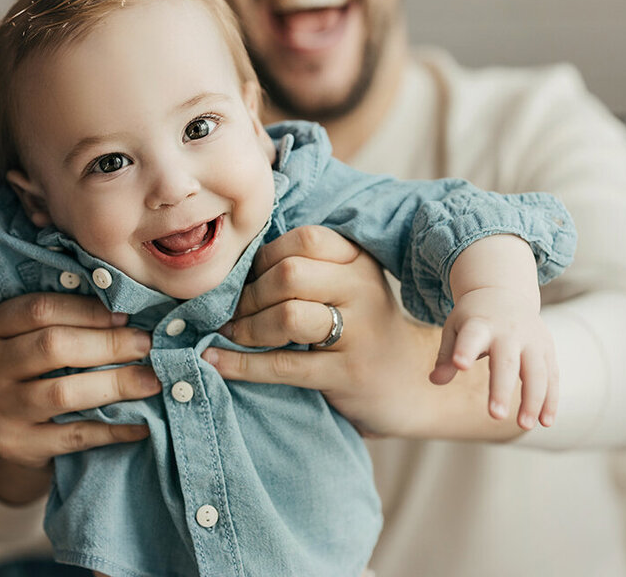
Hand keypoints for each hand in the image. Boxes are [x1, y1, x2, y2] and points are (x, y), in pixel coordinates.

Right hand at [0, 293, 159, 502]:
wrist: (17, 432)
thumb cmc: (37, 371)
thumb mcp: (35, 338)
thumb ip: (68, 321)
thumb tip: (131, 306)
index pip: (39, 310)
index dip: (87, 310)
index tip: (126, 315)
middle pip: (51, 346)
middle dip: (107, 344)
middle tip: (146, 345)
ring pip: (62, 392)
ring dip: (115, 384)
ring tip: (151, 381)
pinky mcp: (16, 444)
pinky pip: (73, 435)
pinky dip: (112, 428)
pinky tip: (141, 424)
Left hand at [204, 226, 425, 436]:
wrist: (409, 385)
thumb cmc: (361, 329)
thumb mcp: (346, 288)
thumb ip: (306, 269)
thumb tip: (232, 267)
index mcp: (359, 260)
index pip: (304, 240)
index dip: (264, 257)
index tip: (244, 278)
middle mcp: (363, 290)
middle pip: (290, 274)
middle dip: (248, 294)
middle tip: (230, 311)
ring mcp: (360, 333)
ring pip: (286, 317)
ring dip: (246, 327)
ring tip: (230, 334)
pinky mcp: (348, 375)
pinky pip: (283, 366)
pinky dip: (240, 364)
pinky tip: (215, 360)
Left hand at [430, 287, 558, 429]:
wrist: (504, 292)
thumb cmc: (473, 318)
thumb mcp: (455, 328)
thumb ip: (446, 354)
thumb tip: (435, 380)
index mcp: (480, 324)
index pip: (472, 337)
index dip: (465, 350)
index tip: (459, 364)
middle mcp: (508, 332)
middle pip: (507, 362)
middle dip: (501, 389)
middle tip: (495, 416)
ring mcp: (532, 340)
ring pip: (536, 372)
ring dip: (533, 400)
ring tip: (523, 426)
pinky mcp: (547, 350)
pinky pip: (552, 377)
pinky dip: (550, 400)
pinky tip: (545, 422)